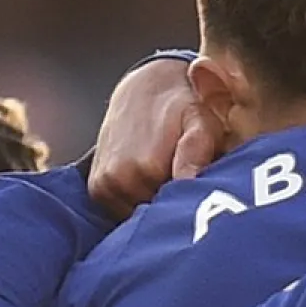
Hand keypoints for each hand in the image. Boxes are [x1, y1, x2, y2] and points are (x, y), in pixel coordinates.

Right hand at [90, 59, 222, 218]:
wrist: (146, 89)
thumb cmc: (182, 106)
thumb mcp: (199, 122)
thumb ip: (195, 152)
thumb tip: (188, 182)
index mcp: (146, 167)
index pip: (176, 214)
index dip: (193, 207)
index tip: (207, 193)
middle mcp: (119, 180)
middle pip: (158, 217)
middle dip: (176, 206)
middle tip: (190, 177)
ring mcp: (104, 187)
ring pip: (141, 216)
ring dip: (158, 204)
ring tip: (170, 173)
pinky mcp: (97, 189)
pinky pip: (125, 211)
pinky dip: (142, 202)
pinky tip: (154, 179)